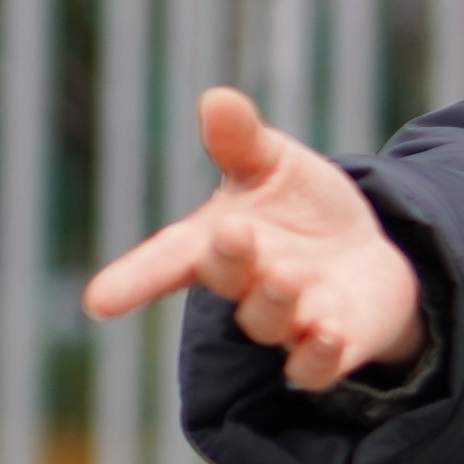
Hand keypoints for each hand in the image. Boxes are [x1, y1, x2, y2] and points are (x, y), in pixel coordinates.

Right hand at [82, 86, 427, 392]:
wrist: (365, 255)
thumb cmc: (302, 209)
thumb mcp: (274, 165)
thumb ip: (242, 141)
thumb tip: (216, 98)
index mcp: (218, 243)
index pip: (168, 259)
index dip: (133, 278)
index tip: (98, 301)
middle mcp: (247, 287)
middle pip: (225, 281)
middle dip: (227, 261)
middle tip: (234, 233)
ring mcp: (287, 321)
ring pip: (268, 322)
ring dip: (275, 300)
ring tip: (289, 273)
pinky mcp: (332, 347)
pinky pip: (315, 366)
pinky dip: (318, 353)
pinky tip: (328, 330)